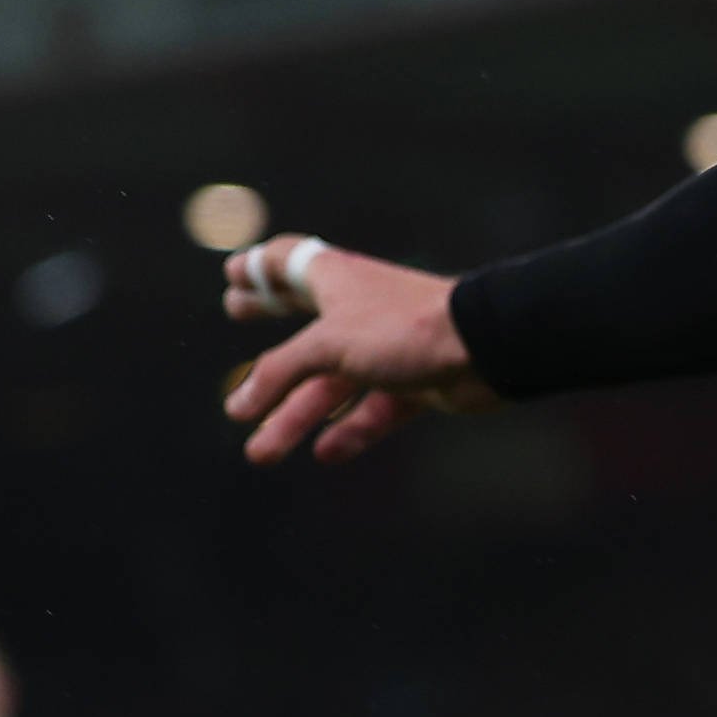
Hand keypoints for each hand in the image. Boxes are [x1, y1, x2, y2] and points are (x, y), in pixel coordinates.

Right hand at [221, 236, 496, 464]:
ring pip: (332, 385)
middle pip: (303, 326)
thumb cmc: (402, 328)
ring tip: (260, 454)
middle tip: (240, 357)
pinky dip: (349, 430)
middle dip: (270, 348)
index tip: (232, 279)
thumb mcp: (327, 344)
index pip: (287, 263)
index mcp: (334, 279)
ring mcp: (387, 347)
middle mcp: (359, 309)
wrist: (484, 347)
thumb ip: (281, 371)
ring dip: (295, 417)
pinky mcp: (414, 381)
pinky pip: (373, 410)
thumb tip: (240, 405)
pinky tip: (324, 453)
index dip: (257, 270)